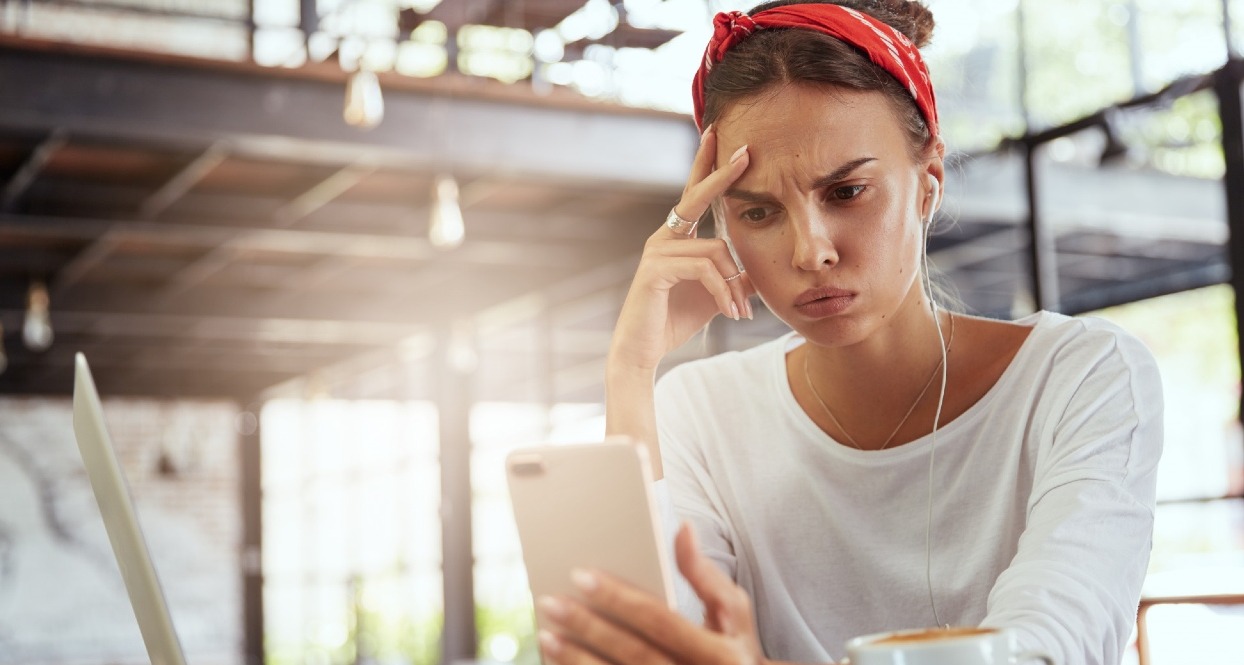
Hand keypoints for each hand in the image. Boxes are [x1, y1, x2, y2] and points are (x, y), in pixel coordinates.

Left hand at [536, 523, 766, 664]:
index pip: (659, 620)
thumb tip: (682, 527)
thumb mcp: (733, 611)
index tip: (581, 575)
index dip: (619, 598)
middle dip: (588, 627)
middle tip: (551, 602)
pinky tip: (560, 661)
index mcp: (718, 653)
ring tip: (547, 635)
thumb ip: (705, 574)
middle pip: (633, 653)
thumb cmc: (732, 645)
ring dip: (577, 659)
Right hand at [608, 127, 753, 371]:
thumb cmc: (675, 320)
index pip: (694, 195)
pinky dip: (723, 291)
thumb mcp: (715, 295)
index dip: (708, 166)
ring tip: (741, 313)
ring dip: (734, 285)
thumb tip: (760, 270)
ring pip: (715, 250)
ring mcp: (656, 251)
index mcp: (676, 237)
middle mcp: (664, 237)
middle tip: (747, 151)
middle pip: (697, 197)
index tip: (720, 137)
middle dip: (722, 174)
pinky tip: (729, 313)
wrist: (643, 350)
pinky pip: (704, 268)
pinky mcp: (655, 269)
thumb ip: (734, 277)